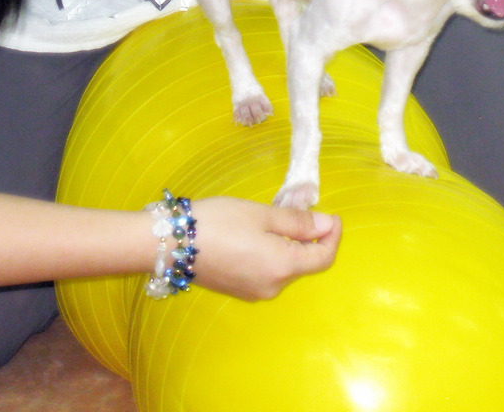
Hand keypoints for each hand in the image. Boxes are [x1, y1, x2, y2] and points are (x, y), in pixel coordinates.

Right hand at [190, 196, 341, 299]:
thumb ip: (298, 223)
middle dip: (310, 239)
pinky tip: (257, 236)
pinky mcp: (238, 291)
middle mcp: (272, 287)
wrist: (170, 244)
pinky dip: (272, 255)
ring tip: (274, 221)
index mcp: (283, 267)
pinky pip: (267, 273)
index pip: (323, 258)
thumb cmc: (219, 223)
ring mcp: (254, 292)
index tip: (332, 216)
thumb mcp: (262, 215)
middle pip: (304, 265)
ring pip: (285, 268)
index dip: (333, 237)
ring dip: (289, 246)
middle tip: (302, 212)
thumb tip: (326, 225)